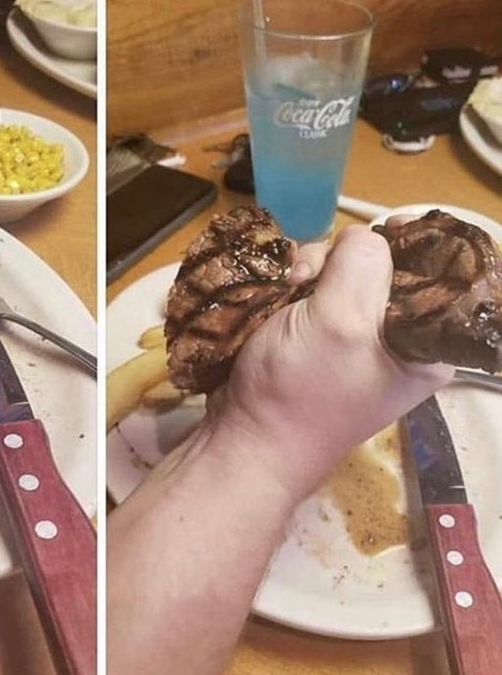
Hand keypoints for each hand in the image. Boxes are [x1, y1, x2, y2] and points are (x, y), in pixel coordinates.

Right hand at [205, 225, 453, 497]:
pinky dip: (293, 283)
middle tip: (307, 280)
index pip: (429, 270)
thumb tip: (367, 236)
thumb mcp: (340, 322)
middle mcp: (393, 336)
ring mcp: (351, 334)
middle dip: (339, 260)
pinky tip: (278, 292)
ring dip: (309, 268)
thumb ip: (362, 264)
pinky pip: (312, 287)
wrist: (246, 438)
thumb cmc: (300, 390)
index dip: (400, 245)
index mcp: (422, 342)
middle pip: (378, 263)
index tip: (364, 242)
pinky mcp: (316, 333)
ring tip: (286, 289)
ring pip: (339, 269)